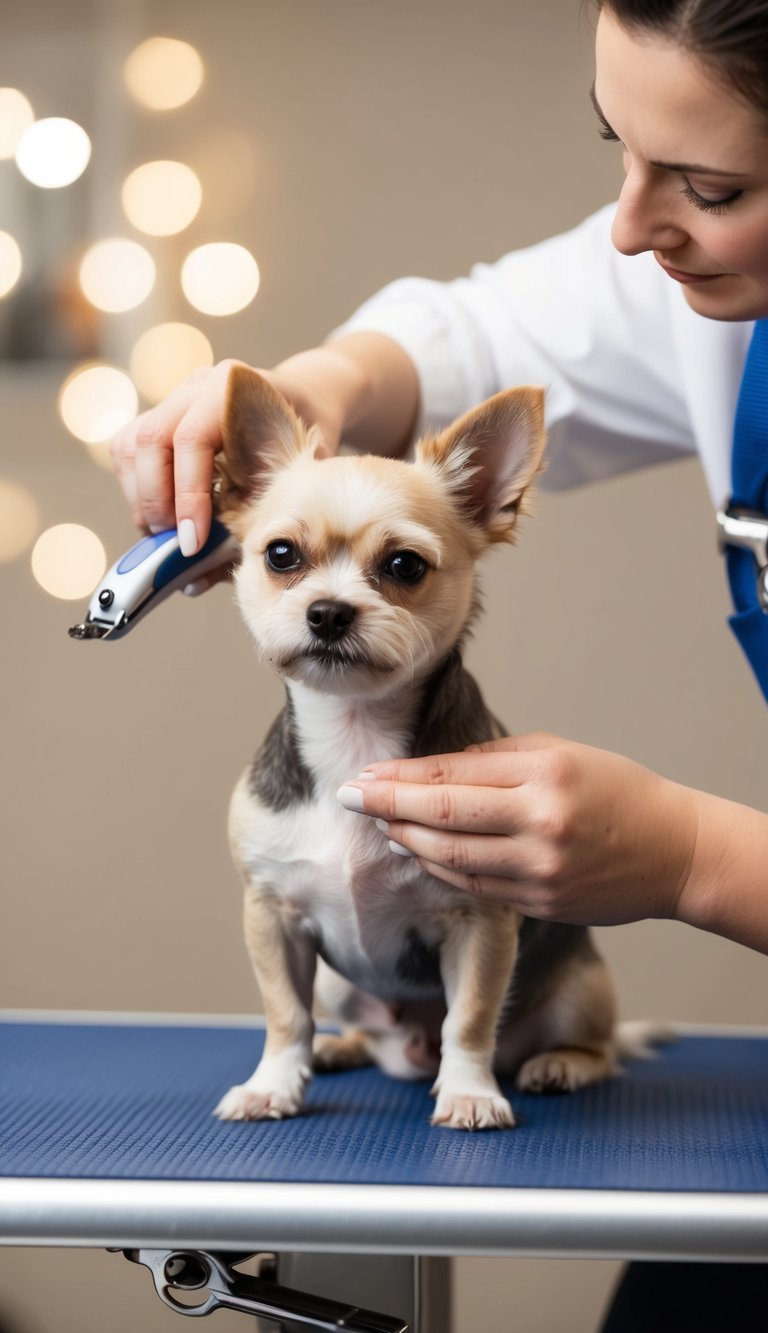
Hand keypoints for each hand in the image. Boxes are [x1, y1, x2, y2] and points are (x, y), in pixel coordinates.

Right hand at [110, 354, 347, 553]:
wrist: (307, 403)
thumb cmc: (305, 447)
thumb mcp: (296, 483)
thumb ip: (251, 527)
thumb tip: (193, 582)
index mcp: (235, 388)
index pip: (192, 440)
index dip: (186, 496)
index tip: (192, 543)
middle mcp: (199, 385)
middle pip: (150, 441)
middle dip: (157, 503)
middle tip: (175, 545)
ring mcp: (175, 398)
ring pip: (131, 445)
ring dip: (141, 498)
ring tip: (166, 535)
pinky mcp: (159, 416)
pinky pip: (128, 450)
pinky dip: (137, 488)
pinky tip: (162, 516)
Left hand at [337, 733, 699, 925]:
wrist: (675, 852)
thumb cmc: (615, 789)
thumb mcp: (559, 754)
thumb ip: (493, 762)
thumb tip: (428, 771)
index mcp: (544, 778)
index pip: (451, 780)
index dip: (398, 780)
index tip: (361, 776)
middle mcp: (541, 826)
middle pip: (442, 822)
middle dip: (387, 809)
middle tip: (348, 799)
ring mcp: (541, 873)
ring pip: (451, 862)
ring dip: (409, 843)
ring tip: (383, 826)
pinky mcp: (541, 906)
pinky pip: (476, 888)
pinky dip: (441, 870)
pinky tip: (420, 855)